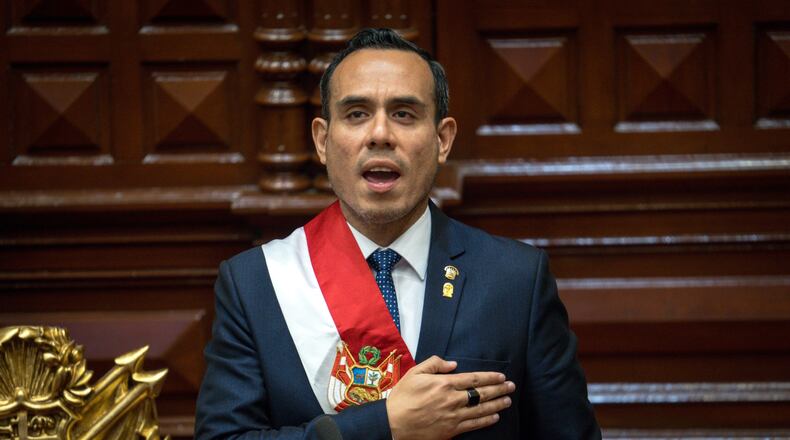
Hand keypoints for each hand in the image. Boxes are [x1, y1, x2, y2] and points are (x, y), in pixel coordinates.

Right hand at [385, 356, 514, 439]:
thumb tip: (453, 364)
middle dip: (499, 389)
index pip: (473, 378)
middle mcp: (452, 399)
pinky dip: (486, 421)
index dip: (490, 377)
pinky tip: (495, 417)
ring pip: (481, 409)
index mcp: (444, 383)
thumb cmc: (402, 397)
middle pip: (481, 394)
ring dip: (497, 404)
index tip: (501, 376)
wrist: (393, 424)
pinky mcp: (451, 430)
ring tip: (508, 400)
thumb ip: (434, 364)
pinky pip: (473, 425)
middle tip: (511, 386)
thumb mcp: (415, 373)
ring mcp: (453, 416)